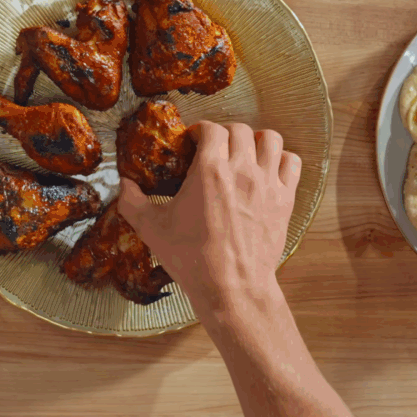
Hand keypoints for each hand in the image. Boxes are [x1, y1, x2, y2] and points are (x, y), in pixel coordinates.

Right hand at [118, 121, 301, 316]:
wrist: (232, 288)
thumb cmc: (192, 259)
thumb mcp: (153, 230)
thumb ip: (133, 203)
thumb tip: (123, 185)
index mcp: (209, 170)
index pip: (212, 129)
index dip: (201, 130)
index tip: (194, 141)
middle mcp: (242, 170)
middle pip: (241, 130)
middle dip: (226, 133)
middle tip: (216, 148)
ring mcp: (267, 184)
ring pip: (272, 140)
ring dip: (257, 140)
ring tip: (245, 152)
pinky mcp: (285, 200)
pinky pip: (293, 164)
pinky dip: (282, 160)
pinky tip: (269, 170)